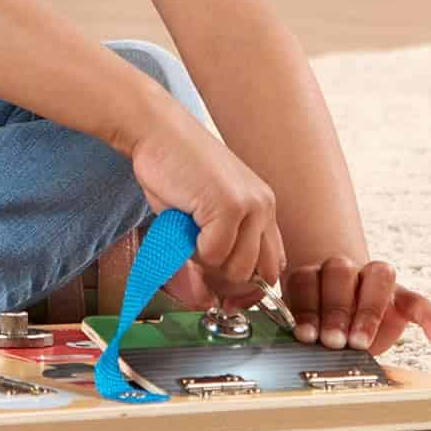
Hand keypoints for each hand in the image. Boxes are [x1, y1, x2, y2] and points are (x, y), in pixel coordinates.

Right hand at [124, 96, 284, 304]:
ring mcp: (250, 206)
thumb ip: (213, 252)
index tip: (226, 298)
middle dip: (228, 283)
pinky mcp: (229, 206)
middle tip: (198, 267)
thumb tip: (208, 300)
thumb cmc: (173, 169)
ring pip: (238, 270)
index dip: (250, 288)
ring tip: (188, 235)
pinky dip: (193, 249)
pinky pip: (214, 255)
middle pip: (261, 275)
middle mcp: (264, 206)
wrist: (156, 130)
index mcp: (262, 206)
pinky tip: (184, 221)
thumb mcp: (202, 214)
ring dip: (207, 264)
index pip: (274, 265)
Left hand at [270, 257, 430, 354]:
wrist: (348, 318)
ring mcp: (374, 281)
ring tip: (360, 343)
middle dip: (335, 310)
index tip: (305, 335)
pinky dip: (429, 315)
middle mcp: (344, 270)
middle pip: (339, 273)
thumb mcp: (308, 326)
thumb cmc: (323, 325)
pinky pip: (418, 300)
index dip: (305, 308)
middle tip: (332, 341)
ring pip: (376, 277)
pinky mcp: (403, 298)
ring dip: (367, 311)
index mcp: (314, 274)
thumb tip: (293, 348)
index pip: (307, 280)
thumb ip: (304, 329)